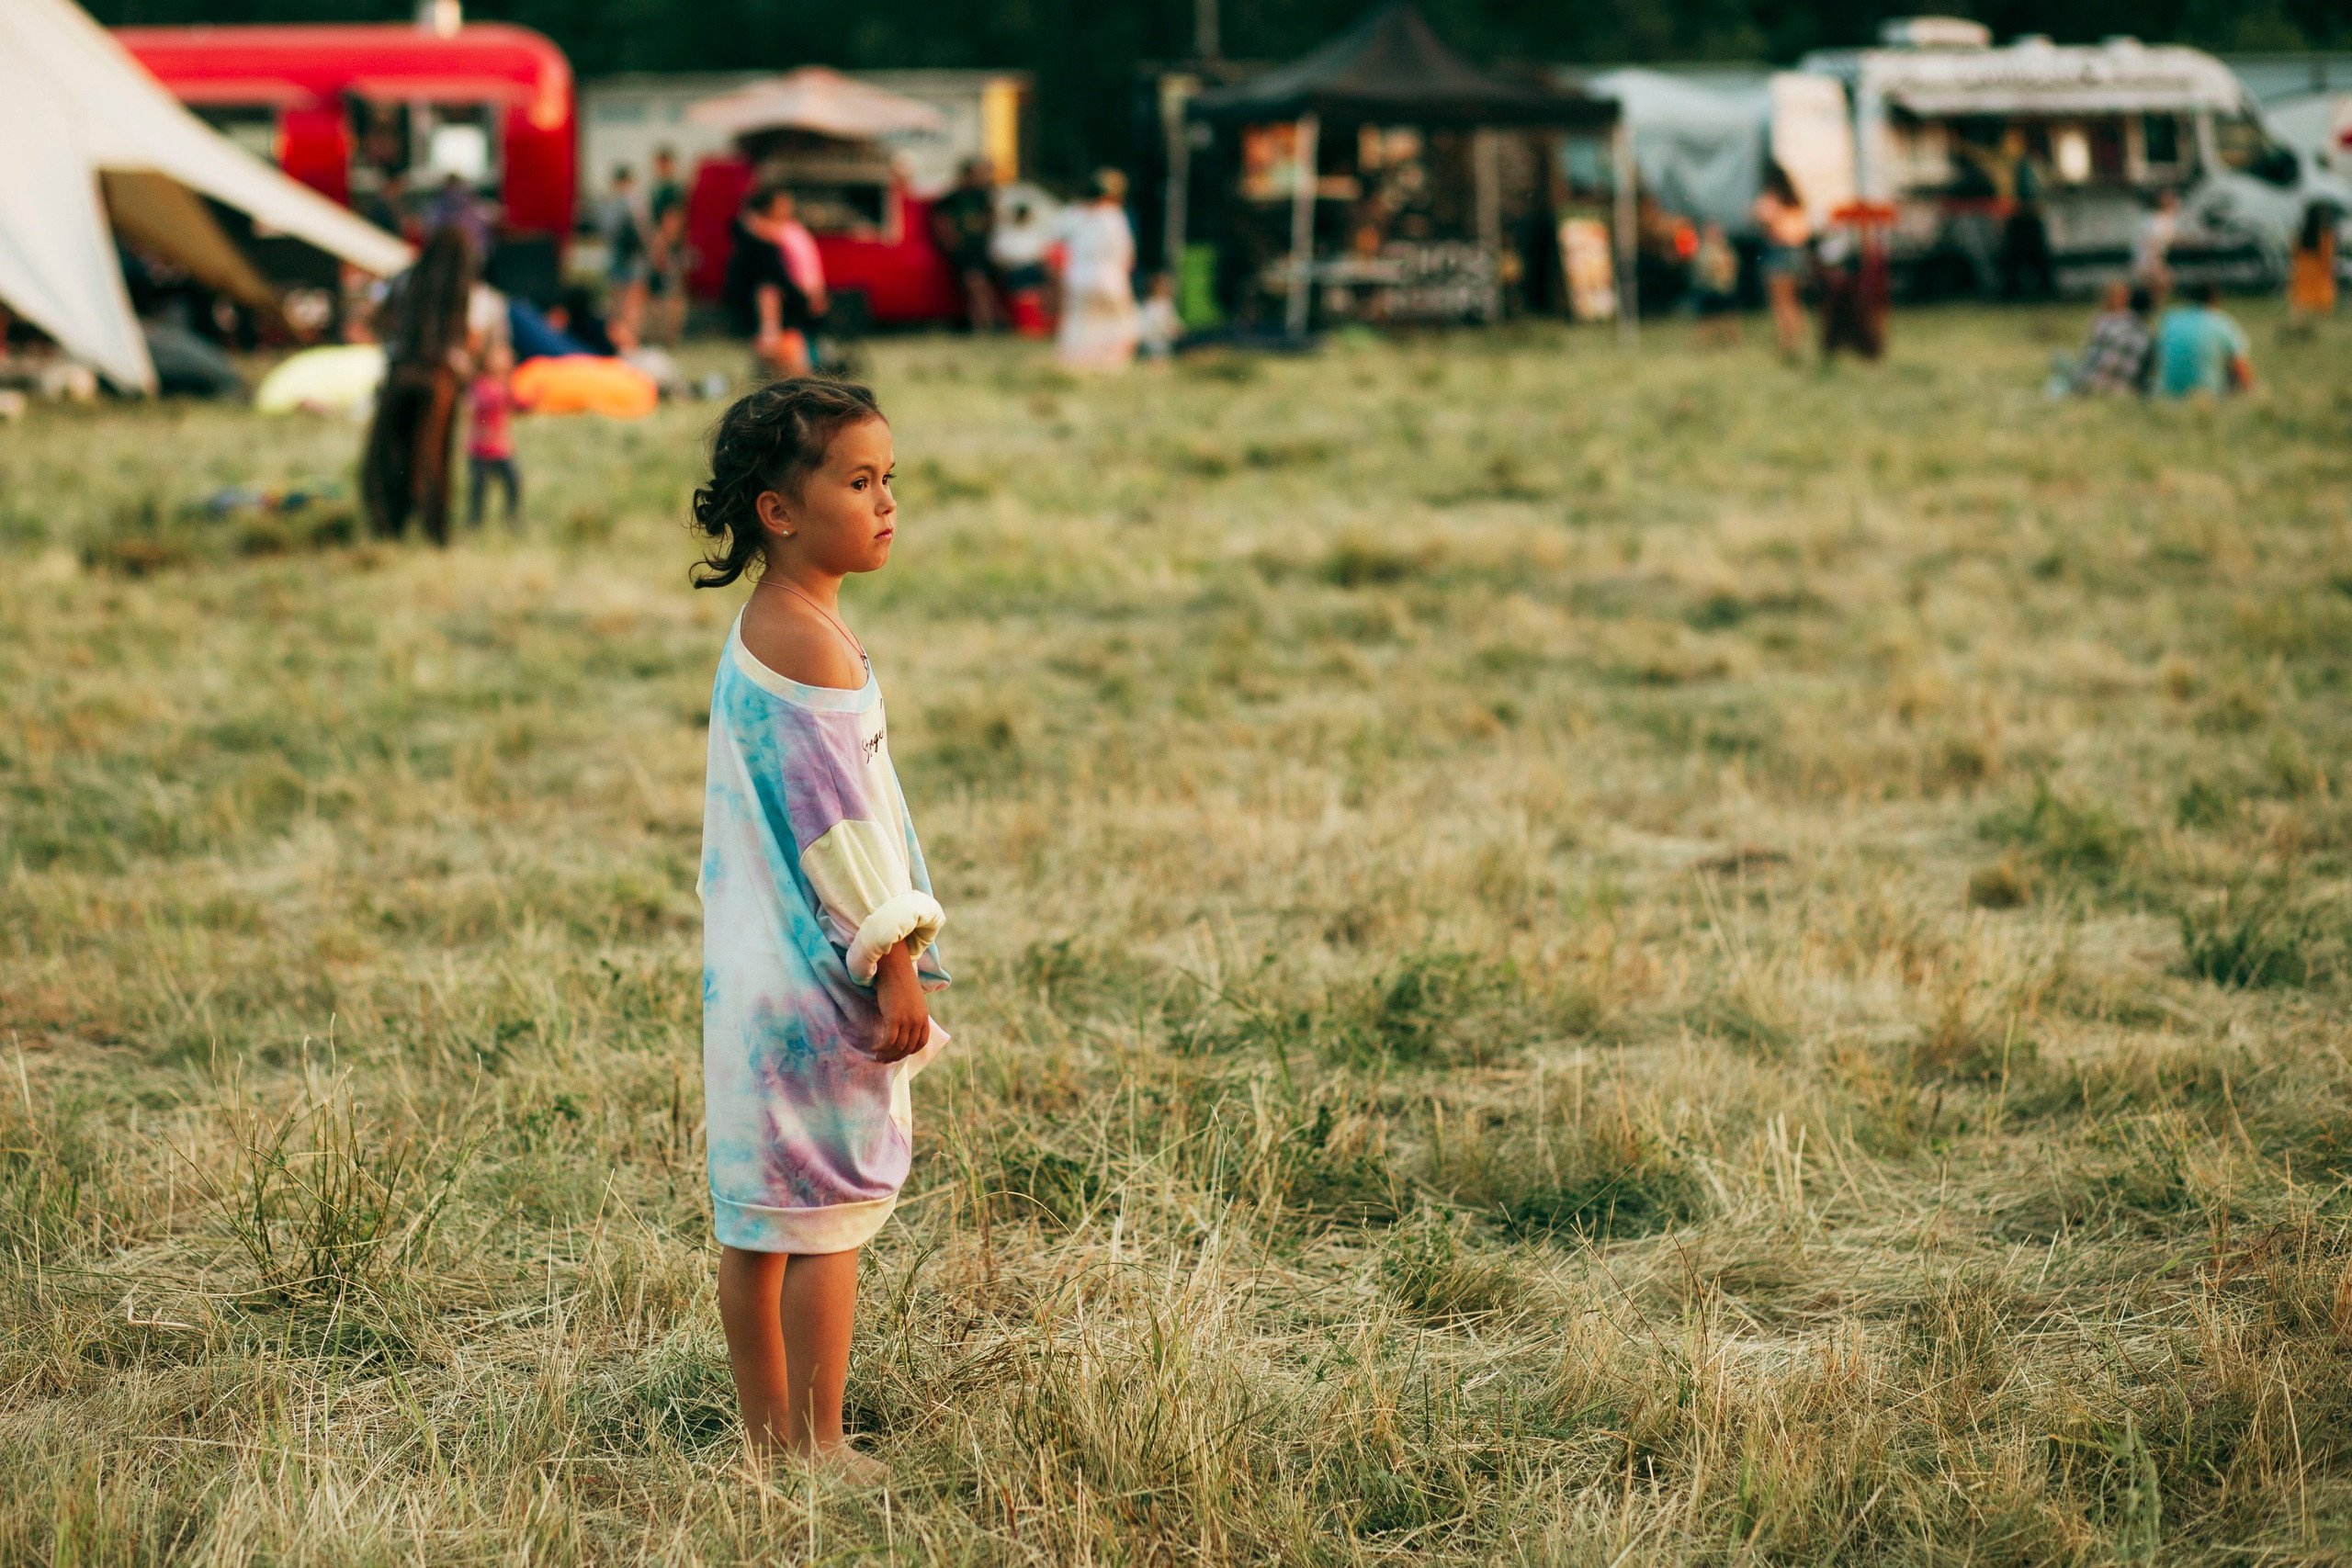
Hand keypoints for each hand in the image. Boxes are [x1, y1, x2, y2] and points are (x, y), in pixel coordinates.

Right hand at [870, 941, 928, 1062]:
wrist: (894, 967)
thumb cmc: (899, 979)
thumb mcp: (911, 999)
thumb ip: (910, 1012)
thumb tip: (901, 1023)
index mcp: (923, 1016)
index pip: (921, 1042)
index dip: (910, 1050)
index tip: (900, 1053)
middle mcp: (918, 1020)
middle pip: (909, 1047)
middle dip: (896, 1056)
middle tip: (884, 1060)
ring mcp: (907, 1020)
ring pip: (898, 1046)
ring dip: (887, 1055)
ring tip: (877, 1057)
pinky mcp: (894, 1019)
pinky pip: (888, 1040)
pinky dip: (881, 1047)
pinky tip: (874, 1047)